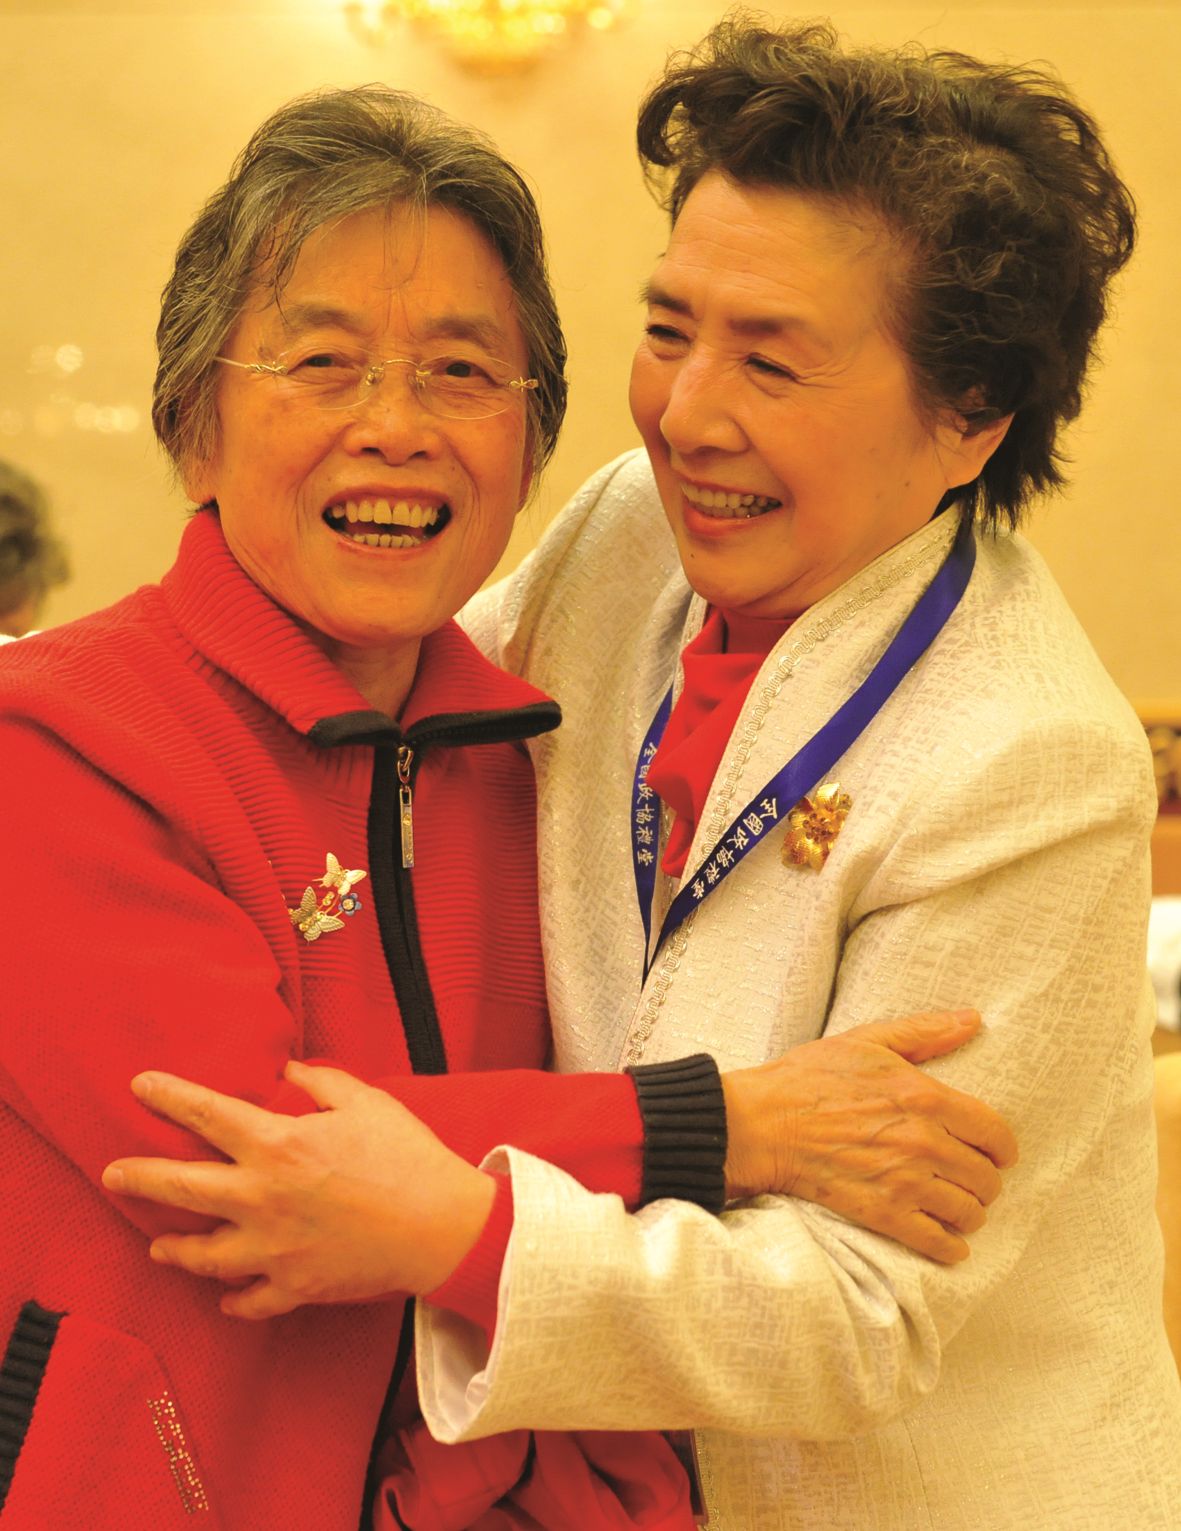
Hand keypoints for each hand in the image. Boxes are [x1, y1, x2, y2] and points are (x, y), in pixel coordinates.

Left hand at [101, 1062, 494, 1319]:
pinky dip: (234, 1300)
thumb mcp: (365, 1101)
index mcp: (277, 1146)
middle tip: (112, 1173)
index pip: (206, 1113)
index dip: (168, 1095)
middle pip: (180, 1187)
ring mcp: (272, 1249)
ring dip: (175, 1248)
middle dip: (138, 1177)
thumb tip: (286, 1072)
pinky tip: (225, 1298)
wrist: (442, 1227)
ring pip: (202, 1254)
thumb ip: (319, 1083)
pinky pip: (249, 1300)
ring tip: (157, 1244)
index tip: (139, 1085)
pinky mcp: (293, 1286)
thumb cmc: (406, 1156)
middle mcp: (261, 1198)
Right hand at [721, 1008, 1017, 1263]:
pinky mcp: (883, 1214)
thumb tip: (973, 1019)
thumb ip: (924, 1032)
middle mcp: (923, 1141)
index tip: (996, 1153)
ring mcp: (904, 1182)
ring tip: (958, 1207)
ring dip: (969, 1213)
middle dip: (984, 1181)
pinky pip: (938, 1243)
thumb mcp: (867, 1040)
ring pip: (968, 1212)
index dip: (1002, 1148)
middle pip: (986, 1178)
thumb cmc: (809, 1077)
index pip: (994, 1134)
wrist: (760, 1124)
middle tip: (970, 1179)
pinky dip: (951, 1248)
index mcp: (925, 1096)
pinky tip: (949, 1243)